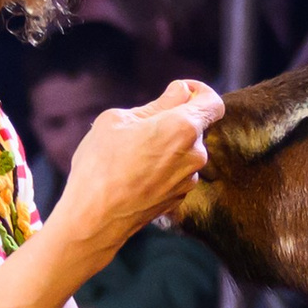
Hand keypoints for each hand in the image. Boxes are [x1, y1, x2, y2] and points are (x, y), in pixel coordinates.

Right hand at [51, 79, 220, 262]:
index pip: (213, 102)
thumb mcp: (120, 119)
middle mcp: (195, 155)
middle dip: (173, 120)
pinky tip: (136, 173)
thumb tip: (181, 91)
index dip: (199, 92)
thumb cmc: (101, 163)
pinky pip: (177, 172)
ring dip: (167, 145)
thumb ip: (158, 104)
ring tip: (132, 153)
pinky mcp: (180, 197)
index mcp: (183, 127)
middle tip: (140, 126)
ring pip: (185, 151)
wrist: (95, 217)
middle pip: (195, 127)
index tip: (179, 92)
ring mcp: (189, 179)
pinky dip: (163, 167)